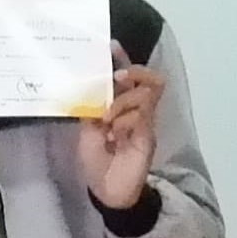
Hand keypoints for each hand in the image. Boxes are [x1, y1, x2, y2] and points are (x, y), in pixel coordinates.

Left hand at [84, 45, 163, 212]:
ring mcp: (145, 124)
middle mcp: (137, 111)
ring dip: (123, 102)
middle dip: (135, 72)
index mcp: (121, 107)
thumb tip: (85, 84)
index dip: (122, 59)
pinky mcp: (149, 138)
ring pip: (146, 95)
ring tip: (107, 119)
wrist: (107, 192)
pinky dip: (127, 120)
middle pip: (151, 80)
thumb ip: (90, 109)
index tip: (111, 45)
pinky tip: (115, 134)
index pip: (127, 78)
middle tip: (118, 77)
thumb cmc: (97, 162)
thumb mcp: (87, 131)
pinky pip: (143, 117)